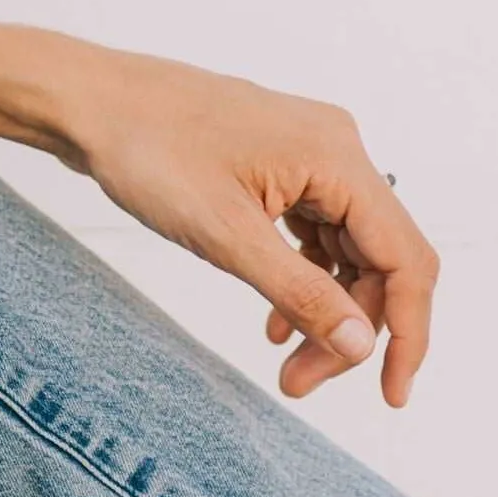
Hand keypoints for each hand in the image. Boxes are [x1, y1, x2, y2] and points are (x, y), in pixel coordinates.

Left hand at [20, 41, 438, 406]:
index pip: (406, 259)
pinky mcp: (284, 170)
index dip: (408, 331)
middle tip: (302, 384)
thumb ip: (302, 293)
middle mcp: (338, 152)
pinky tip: (275, 322)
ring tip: (287, 366)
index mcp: (337, 157)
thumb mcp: (226, 235)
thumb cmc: (147, 150)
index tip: (392, 393)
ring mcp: (311, 159)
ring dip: (327, 314)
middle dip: (352, 330)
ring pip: (350, 255)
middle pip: (380, 261)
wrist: (89, 103)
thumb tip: (362, 346)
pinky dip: (304, 284)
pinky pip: (317, 237)